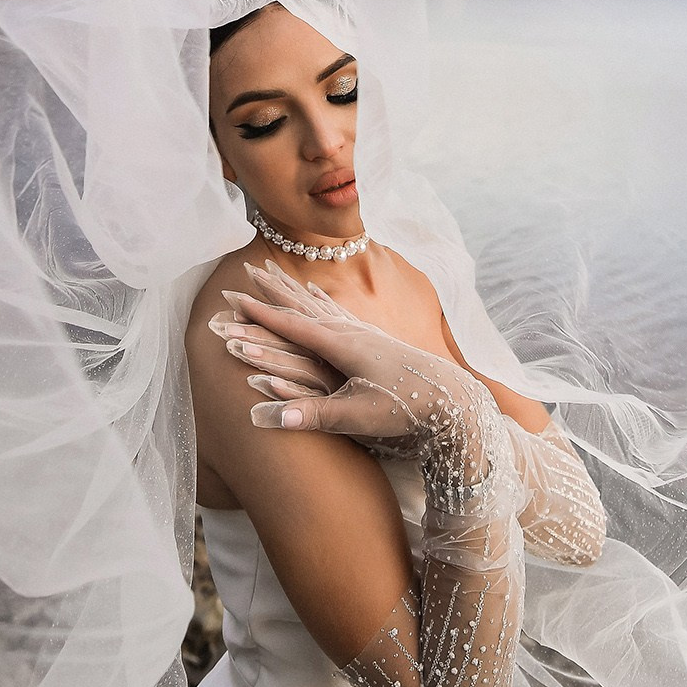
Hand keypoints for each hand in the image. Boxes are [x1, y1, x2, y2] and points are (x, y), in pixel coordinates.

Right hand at [213, 259, 489, 449]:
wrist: (453, 399)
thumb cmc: (406, 408)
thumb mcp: (357, 417)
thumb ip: (311, 415)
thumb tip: (260, 419)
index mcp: (342, 345)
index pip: (293, 325)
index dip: (261, 312)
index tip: (234, 297)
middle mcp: (351, 331)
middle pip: (302, 304)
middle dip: (272, 288)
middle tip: (247, 267)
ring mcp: (363, 332)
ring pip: (317, 304)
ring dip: (291, 288)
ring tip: (274, 271)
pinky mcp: (373, 339)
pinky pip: (335, 311)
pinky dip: (318, 299)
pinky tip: (316, 293)